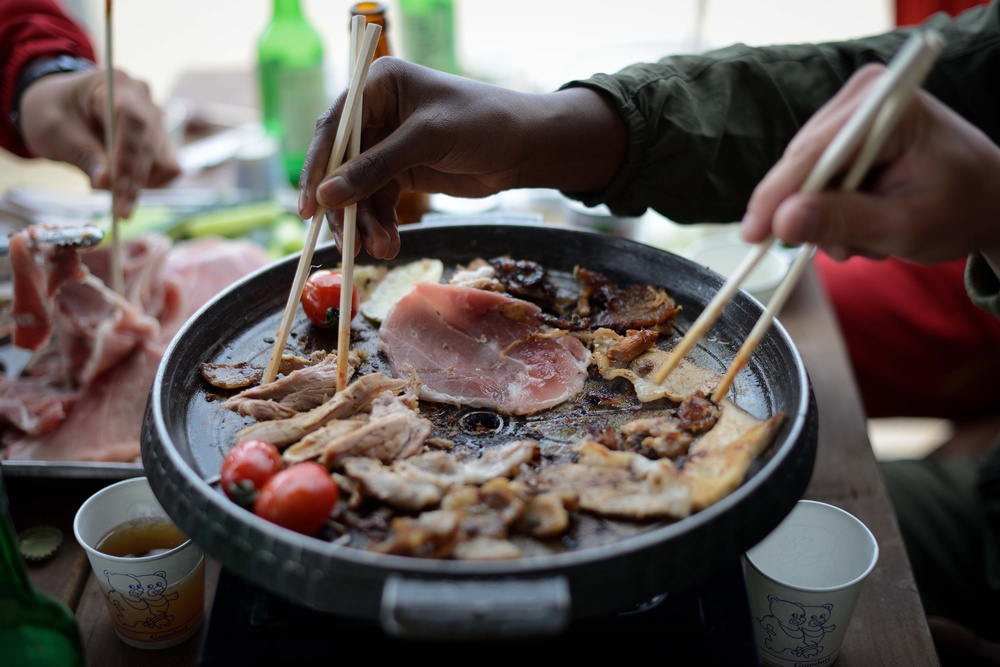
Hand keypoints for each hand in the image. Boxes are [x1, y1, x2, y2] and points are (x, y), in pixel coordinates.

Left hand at [19, 68, 180, 218]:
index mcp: (115, 84)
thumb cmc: (52, 111)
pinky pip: (168, 167)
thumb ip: (83, 154)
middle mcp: (143, 99)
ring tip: (113, 193)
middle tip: (118, 211)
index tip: (113, 189)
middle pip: (150, 145)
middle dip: (133, 181)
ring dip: (142, 184)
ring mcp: (156, 119)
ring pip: (163, 160)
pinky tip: (128, 186)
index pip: (133, 121)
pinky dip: (152, 183)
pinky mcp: (161, 139)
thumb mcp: (55, 130)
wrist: (61, 106)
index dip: (127, 157)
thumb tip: (106, 185)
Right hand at [299, 57, 624, 258]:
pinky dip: (381, 225)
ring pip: (359, 190)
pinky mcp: (401, 172)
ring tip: (380, 250)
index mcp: (377, 86)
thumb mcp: (426, 140)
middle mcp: (376, 114)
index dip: (317, 168)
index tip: (310, 207)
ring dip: (365, 223)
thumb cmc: (482, 123)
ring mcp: (387, 145)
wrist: (524, 147)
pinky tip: (388, 244)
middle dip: (344, 207)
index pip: (334, 128)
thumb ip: (376, 167)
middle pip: (341, 165)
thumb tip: (327, 196)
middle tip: (347, 243)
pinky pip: (379, 203)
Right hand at [740, 64, 999, 263]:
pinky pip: (814, 176)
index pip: (814, 152)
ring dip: (825, 215)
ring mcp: (853, 113)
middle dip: (810, 211)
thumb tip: (783, 222)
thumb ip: (843, 220)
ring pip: (804, 174)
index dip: (778, 195)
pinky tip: (862, 222)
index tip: (754, 235)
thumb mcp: (904, 226)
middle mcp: (863, 98)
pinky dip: (830, 208)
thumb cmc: (961, 209)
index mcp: (887, 105)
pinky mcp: (845, 133)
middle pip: (802, 162)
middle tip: (842, 249)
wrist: (988, 200)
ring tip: (866, 239)